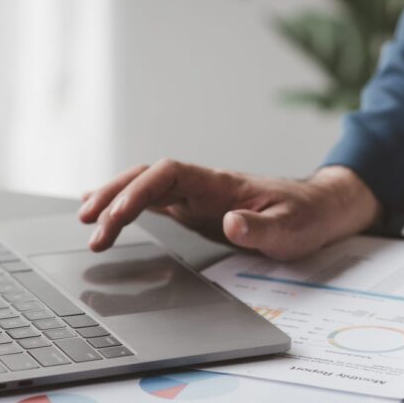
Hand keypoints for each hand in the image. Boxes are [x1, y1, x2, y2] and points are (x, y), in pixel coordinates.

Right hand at [78, 161, 381, 260]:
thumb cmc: (306, 217)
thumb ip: (261, 227)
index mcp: (220, 184)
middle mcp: (202, 185)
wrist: (319, 209)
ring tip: (83, 220)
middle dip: (112, 195)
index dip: (138, 190)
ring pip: (144, 188)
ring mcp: (196, 196)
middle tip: (87, 224)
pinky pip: (153, 202)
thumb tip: (231, 223)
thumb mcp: (291, 228)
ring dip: (113, 200)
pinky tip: (103, 213)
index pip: (168, 174)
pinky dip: (125, 206)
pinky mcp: (195, 210)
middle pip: (146, 177)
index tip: (117, 215)